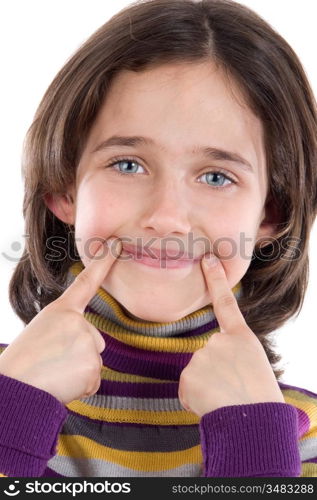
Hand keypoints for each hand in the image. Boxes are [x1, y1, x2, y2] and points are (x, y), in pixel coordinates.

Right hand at [0, 238, 121, 404]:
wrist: (12, 388)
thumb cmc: (22, 363)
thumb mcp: (42, 333)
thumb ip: (68, 332)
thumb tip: (88, 347)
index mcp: (61, 311)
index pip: (86, 282)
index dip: (103, 262)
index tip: (116, 243)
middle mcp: (78, 322)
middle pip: (94, 340)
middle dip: (78, 355)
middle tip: (51, 363)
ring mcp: (87, 342)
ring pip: (93, 361)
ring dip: (77, 372)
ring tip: (53, 374)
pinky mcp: (92, 365)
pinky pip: (94, 380)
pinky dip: (81, 387)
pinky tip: (61, 385)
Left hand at [178, 254, 284, 416]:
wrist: (255, 424)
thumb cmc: (259, 399)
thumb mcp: (253, 366)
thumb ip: (230, 355)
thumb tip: (209, 362)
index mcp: (241, 338)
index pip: (226, 303)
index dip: (216, 280)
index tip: (208, 259)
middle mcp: (219, 341)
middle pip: (206, 355)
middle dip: (213, 373)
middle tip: (232, 390)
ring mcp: (202, 356)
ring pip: (195, 373)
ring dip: (205, 388)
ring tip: (224, 399)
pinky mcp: (188, 375)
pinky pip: (187, 389)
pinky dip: (195, 399)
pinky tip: (211, 406)